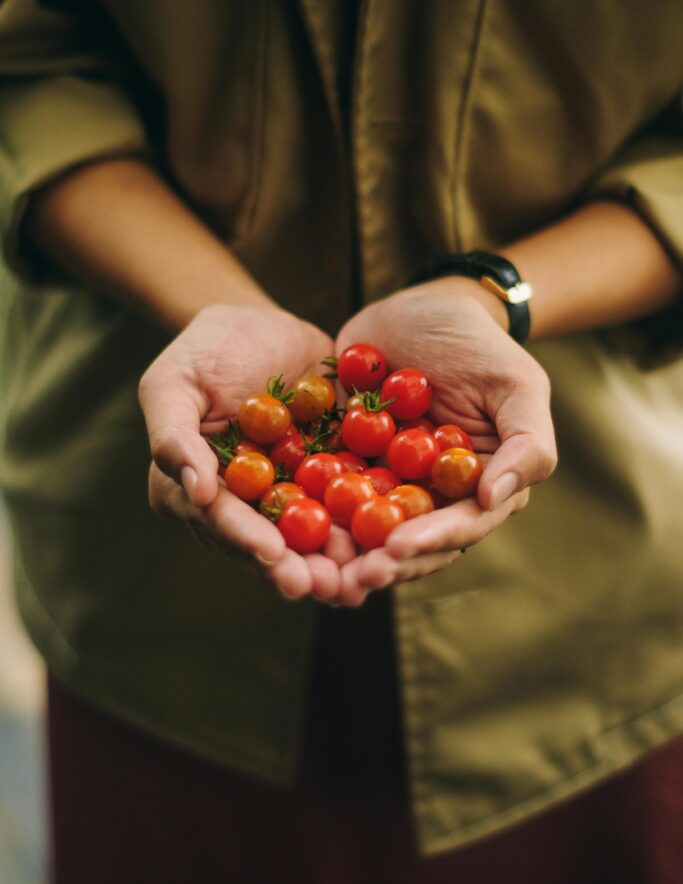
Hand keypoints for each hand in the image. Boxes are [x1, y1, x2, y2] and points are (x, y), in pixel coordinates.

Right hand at [139, 304, 345, 600]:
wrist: (262, 325)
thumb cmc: (206, 349)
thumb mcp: (173, 382)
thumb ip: (173, 435)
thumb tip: (193, 491)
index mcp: (196, 489)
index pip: (219, 520)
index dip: (245, 539)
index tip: (272, 554)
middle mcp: (241, 504)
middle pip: (266, 544)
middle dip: (294, 568)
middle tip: (323, 585)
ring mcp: (286, 495)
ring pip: (308, 538)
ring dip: (333, 562)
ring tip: (359, 578)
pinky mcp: (325, 480)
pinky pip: (346, 506)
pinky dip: (366, 525)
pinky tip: (391, 539)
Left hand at [334, 281, 556, 596]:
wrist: (422, 306)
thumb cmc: (479, 344)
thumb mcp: (517, 385)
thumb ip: (525, 444)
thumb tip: (494, 499)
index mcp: (477, 488)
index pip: (458, 527)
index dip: (428, 543)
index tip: (396, 549)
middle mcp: (430, 495)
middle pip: (406, 542)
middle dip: (378, 564)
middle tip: (347, 578)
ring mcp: (385, 481)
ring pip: (362, 529)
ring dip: (339, 554)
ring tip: (312, 569)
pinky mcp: (344, 460)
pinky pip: (323, 491)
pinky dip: (306, 509)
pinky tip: (281, 523)